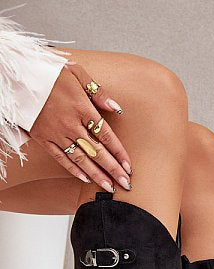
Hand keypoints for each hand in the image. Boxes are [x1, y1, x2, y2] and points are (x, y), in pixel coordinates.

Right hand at [29, 63, 131, 190]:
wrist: (20, 77)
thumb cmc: (50, 73)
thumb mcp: (77, 73)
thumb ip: (98, 92)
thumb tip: (116, 108)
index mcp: (82, 108)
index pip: (106, 135)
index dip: (119, 153)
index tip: (129, 166)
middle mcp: (71, 124)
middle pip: (97, 151)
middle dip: (113, 170)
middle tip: (126, 184)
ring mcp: (56, 134)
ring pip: (81, 159)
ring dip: (97, 175)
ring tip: (109, 187)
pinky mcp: (43, 139)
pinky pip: (61, 158)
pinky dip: (74, 170)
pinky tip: (85, 179)